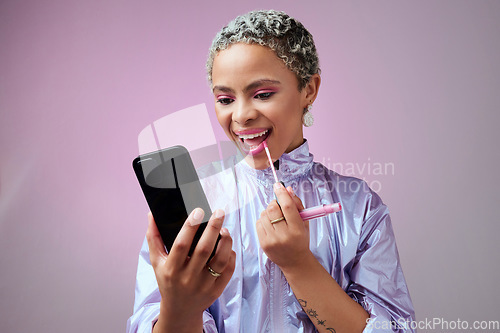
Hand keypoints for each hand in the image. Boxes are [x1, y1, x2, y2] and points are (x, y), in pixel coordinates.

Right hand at [147, 208, 235, 332]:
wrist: (180, 310)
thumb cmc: (168, 281)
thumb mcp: (156, 262)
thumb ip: (154, 238)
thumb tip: (151, 214)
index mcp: (171, 269)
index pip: (181, 245)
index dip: (190, 226)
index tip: (198, 211)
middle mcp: (187, 278)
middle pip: (204, 250)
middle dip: (213, 228)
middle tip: (219, 212)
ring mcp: (204, 286)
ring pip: (220, 260)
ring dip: (225, 241)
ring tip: (225, 229)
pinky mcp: (217, 290)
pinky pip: (228, 270)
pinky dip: (230, 255)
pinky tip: (227, 246)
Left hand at [256, 183, 310, 270]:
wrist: (295, 261)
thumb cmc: (300, 239)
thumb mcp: (304, 222)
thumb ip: (297, 204)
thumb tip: (287, 189)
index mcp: (297, 229)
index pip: (287, 207)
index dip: (282, 194)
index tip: (278, 185)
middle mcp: (284, 235)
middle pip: (272, 209)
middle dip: (274, 203)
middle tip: (278, 206)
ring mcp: (272, 240)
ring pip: (264, 215)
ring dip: (268, 212)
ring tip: (276, 219)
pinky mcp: (263, 244)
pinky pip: (258, 223)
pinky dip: (263, 220)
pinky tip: (271, 226)